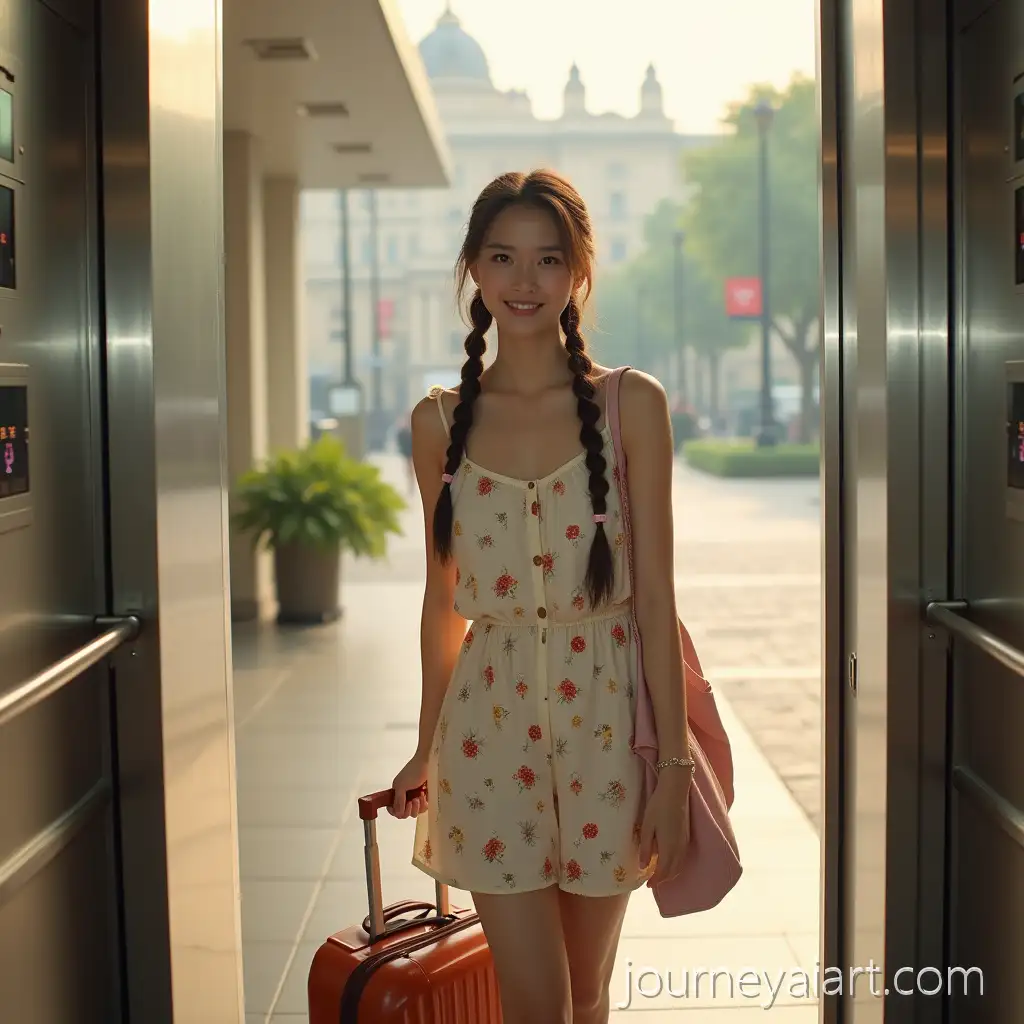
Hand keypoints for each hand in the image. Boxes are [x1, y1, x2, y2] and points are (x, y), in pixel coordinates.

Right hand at [388, 752, 428, 818]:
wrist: (428, 763)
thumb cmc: (414, 770)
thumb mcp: (402, 785)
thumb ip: (398, 800)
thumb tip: (397, 814)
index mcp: (397, 793)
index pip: (393, 809)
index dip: (396, 812)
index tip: (401, 809)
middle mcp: (405, 797)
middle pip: (404, 814)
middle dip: (408, 809)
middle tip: (412, 801)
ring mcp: (415, 798)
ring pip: (414, 812)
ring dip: (417, 807)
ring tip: (419, 797)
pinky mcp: (425, 798)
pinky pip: (423, 808)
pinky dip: (424, 804)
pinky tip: (424, 795)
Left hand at [638, 769, 691, 884]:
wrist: (675, 791)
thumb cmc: (658, 806)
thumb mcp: (647, 826)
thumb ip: (645, 847)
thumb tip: (643, 866)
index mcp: (668, 848)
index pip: (663, 872)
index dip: (656, 881)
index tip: (648, 886)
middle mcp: (679, 848)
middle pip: (673, 871)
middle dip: (663, 879)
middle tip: (652, 882)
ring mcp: (685, 842)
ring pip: (679, 865)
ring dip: (670, 873)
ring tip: (660, 874)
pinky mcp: (687, 836)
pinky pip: (682, 858)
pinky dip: (676, 865)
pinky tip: (669, 861)